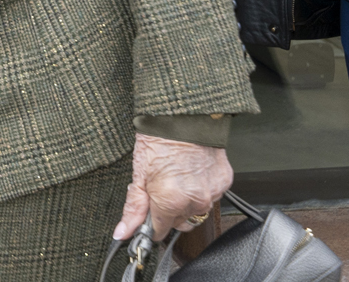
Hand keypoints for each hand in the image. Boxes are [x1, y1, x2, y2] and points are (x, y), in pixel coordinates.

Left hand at [116, 134, 231, 239]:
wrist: (184, 117)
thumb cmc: (158, 140)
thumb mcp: (138, 174)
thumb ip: (133, 207)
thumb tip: (124, 232)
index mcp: (171, 202)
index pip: (159, 230)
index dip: (150, 225)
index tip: (145, 218)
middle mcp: (195, 201)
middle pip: (178, 222)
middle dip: (167, 212)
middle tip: (159, 189)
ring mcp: (212, 193)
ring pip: (196, 211)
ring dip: (185, 202)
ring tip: (175, 178)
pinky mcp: (224, 183)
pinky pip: (210, 196)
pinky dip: (200, 189)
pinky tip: (190, 173)